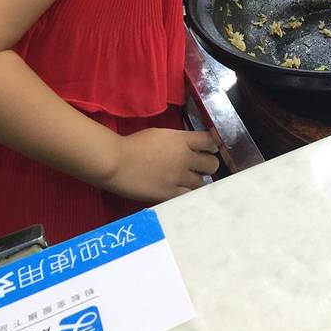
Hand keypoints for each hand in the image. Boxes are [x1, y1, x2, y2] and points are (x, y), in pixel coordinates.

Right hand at [103, 128, 219, 202]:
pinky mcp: (170, 193)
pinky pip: (188, 196)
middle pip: (211, 164)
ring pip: (202, 183)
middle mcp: (185, 158)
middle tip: (201, 169)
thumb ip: (177, 141)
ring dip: (198, 182)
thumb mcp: (160, 134)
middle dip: (209, 166)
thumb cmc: (133, 144)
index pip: (209, 141)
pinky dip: (188, 195)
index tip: (210, 150)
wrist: (117, 162)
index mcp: (181, 140)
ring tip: (190, 183)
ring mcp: (178, 177)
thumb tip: (186, 147)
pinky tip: (183, 194)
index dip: (212, 146)